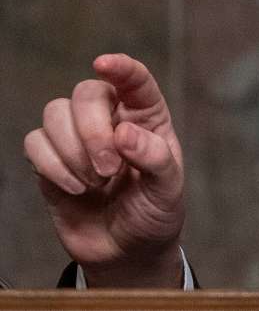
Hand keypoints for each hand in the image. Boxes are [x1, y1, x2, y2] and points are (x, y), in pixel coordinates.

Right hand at [24, 54, 184, 286]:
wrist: (127, 250)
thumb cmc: (155, 211)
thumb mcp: (168, 189)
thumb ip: (155, 158)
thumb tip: (124, 133)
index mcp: (147, 117)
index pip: (134, 80)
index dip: (120, 67)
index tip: (104, 64)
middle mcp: (111, 119)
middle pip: (85, 93)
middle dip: (91, 130)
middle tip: (109, 170)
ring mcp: (77, 138)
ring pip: (54, 113)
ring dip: (71, 150)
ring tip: (95, 183)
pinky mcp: (50, 161)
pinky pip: (34, 142)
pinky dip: (51, 165)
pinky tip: (76, 189)